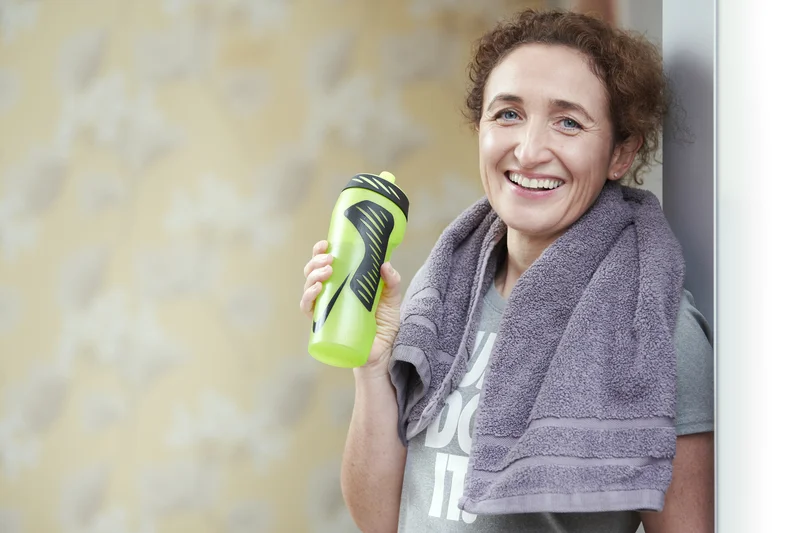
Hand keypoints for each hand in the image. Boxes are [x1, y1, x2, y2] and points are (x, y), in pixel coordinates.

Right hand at [300, 240, 402, 373]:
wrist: (384, 352)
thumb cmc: (385, 325)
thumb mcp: (391, 299)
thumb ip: (391, 281)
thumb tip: (385, 264)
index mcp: (343, 283)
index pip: (325, 263)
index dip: (320, 252)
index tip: (326, 244)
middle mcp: (331, 295)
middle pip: (312, 272)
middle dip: (316, 262)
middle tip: (330, 259)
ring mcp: (325, 309)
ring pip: (308, 287)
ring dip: (312, 276)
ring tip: (327, 272)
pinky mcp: (323, 325)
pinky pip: (308, 309)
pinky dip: (308, 297)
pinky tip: (317, 289)